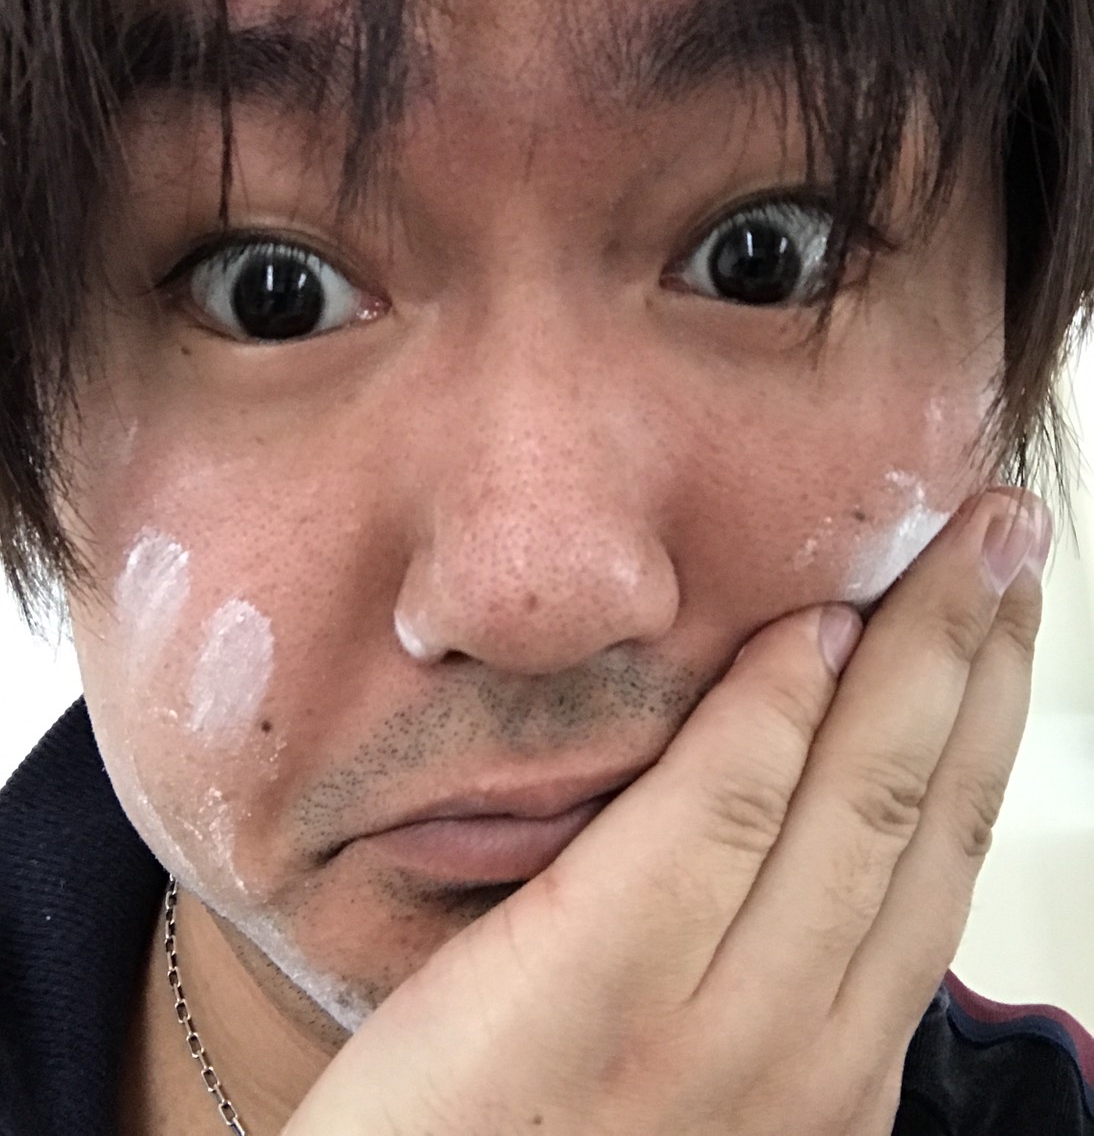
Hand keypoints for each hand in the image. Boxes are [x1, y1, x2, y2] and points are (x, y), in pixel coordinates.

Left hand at [282, 487, 1049, 1135]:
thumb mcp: (698, 1090)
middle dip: (985, 652)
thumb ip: (754, 973)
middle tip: (1013, 528)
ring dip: (924, 648)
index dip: (987, 716)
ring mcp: (714, 1031)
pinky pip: (716, 813)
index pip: (940, 853)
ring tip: (964, 539)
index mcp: (836, 1068)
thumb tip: (793, 819)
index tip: (1004, 612)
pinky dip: (778, 709)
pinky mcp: (595, 987)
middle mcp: (810, 1052)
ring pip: (861, 795)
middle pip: (927, 805)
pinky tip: (815, 625)